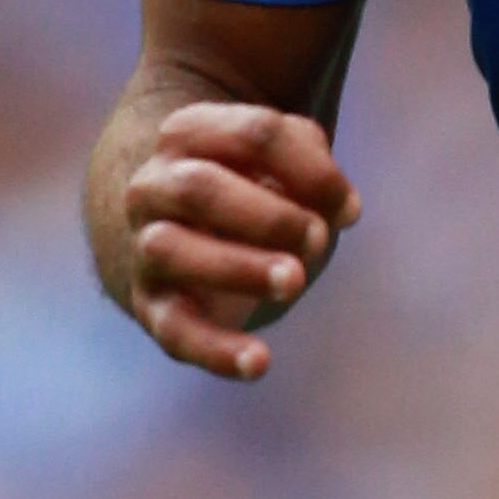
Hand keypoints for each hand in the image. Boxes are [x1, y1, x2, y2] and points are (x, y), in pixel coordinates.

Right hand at [118, 100, 360, 381]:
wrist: (185, 233)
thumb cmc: (252, 188)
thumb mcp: (285, 164)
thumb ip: (313, 165)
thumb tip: (343, 208)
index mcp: (189, 134)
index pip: (252, 136)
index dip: (311, 172)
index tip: (351, 210)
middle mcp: (154, 187)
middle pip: (200, 188)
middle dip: (268, 216)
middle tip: (318, 238)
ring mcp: (146, 246)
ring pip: (172, 250)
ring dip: (238, 266)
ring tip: (294, 280)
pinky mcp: (153, 307)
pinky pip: (175, 331)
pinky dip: (216, 350)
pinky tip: (260, 363)